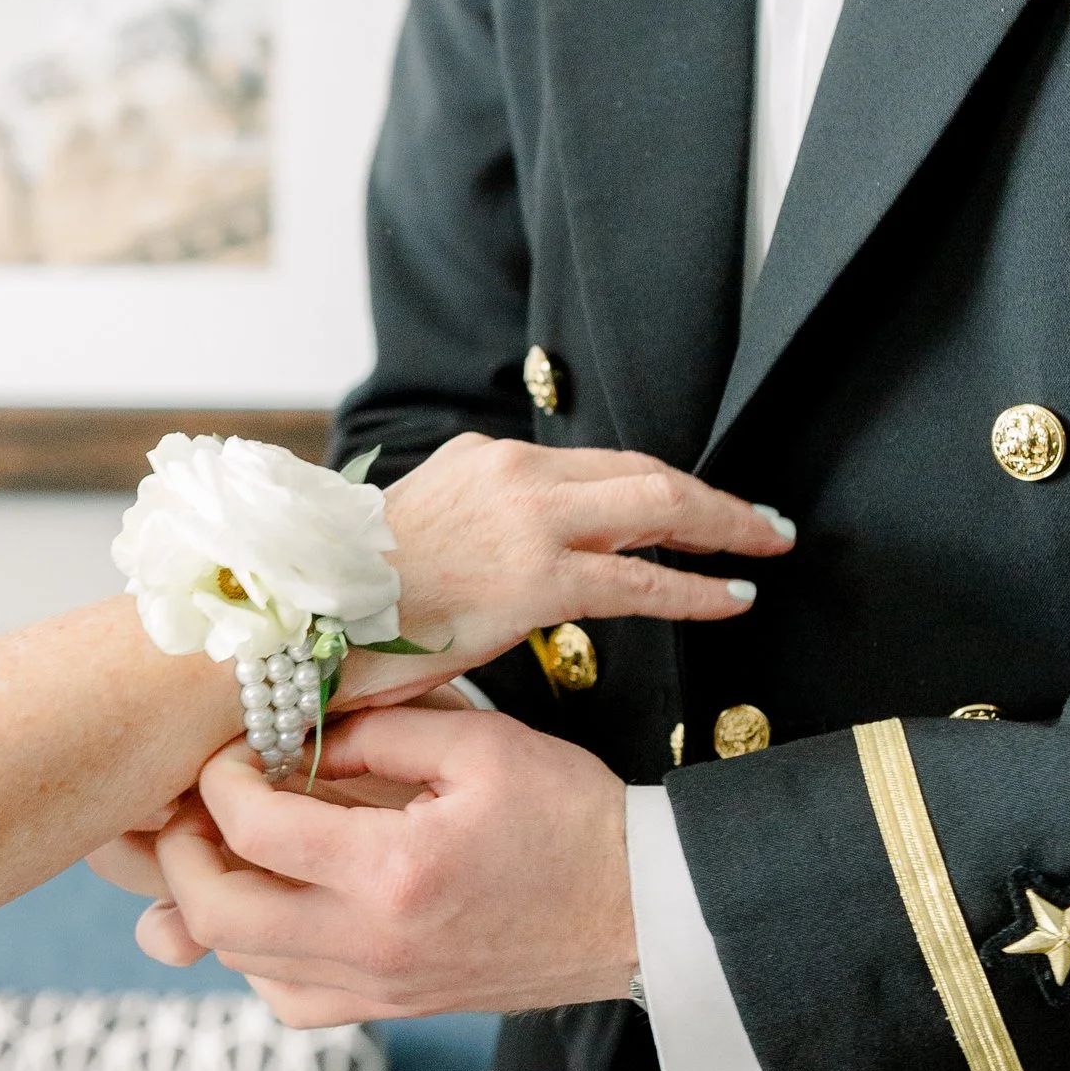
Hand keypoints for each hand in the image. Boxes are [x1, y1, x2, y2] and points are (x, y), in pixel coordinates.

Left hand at [149, 705, 633, 1023]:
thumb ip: (376, 734)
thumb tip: (294, 740)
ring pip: (242, 964)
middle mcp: (376, 945)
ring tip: (224, 846)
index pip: (254, 832)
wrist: (644, 910)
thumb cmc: (572, 817)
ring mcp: (382, 989)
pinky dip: (258, 954)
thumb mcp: (480, 744)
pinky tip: (277, 903)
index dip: (217, 782)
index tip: (228, 751)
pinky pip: (289, 998)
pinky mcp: (394, 1009)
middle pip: (217, 917)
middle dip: (180, 853)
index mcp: (396, 872)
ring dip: (212, 902)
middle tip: (191, 806)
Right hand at [352, 435, 789, 699]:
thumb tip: (513, 562)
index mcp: (484, 456)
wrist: (303, 613)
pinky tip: (733, 597)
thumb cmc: (349, 595)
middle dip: (710, 497)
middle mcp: (514, 472)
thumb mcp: (421, 530)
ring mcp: (530, 521)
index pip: (595, 464)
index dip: (658, 484)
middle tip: (760, 521)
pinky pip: (640, 581)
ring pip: (656, 507)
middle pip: (641, 472)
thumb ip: (479, 529)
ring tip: (765, 546)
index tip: (695, 503)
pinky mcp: (538, 578)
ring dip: (722, 527)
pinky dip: (696, 589)